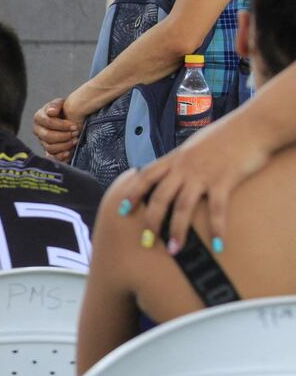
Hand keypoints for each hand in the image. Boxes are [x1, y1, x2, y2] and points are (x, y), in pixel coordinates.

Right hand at [33, 97, 80, 161]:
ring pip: (50, 147)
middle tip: (76, 133)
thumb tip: (51, 112)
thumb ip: (55, 105)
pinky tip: (68, 153)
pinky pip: (51, 157)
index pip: (48, 122)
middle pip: (48, 136)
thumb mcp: (60, 103)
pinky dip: (60, 156)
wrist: (68, 118)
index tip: (74, 125)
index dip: (62, 125)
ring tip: (75, 140)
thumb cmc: (63, 110)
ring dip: (65, 145)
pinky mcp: (47, 150)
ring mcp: (42, 141)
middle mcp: (38, 130)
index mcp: (39, 117)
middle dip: (64, 136)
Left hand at [112, 112, 269, 250]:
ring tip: (174, 250)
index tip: (121, 211)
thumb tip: (173, 174)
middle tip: (146, 242)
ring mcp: (203, 174)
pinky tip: (218, 246)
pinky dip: (217, 228)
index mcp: (175, 158)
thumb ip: (182, 161)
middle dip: (151, 222)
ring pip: (182, 207)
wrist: (253, 126)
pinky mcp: (224, 180)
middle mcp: (184, 167)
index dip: (132, 194)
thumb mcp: (195, 146)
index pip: (145, 176)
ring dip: (177, 231)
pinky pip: (217, 209)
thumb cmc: (226, 136)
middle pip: (159, 197)